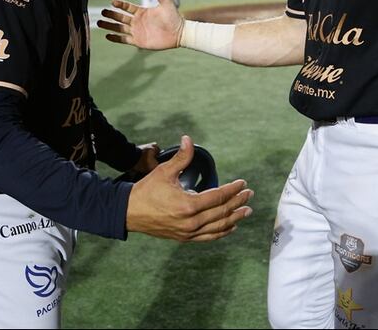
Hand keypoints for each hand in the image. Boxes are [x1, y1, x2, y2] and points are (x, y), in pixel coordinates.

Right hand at [98, 0, 183, 49]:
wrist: (179, 33)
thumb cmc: (174, 17)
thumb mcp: (166, 3)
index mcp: (142, 11)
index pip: (127, 7)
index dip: (120, 5)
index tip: (113, 2)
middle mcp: (137, 21)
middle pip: (120, 17)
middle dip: (111, 15)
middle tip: (102, 12)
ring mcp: (137, 31)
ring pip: (119, 28)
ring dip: (109, 25)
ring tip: (99, 22)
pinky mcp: (138, 41)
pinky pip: (124, 39)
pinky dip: (115, 38)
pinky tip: (107, 35)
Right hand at [125, 135, 252, 241]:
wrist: (129, 213)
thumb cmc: (146, 191)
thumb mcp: (164, 171)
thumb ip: (181, 157)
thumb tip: (189, 139)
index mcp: (188, 205)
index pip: (218, 196)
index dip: (233, 189)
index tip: (242, 183)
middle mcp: (191, 222)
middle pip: (222, 212)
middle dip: (238, 202)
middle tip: (249, 194)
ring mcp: (188, 232)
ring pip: (218, 227)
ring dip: (234, 218)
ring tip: (246, 211)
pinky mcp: (184, 238)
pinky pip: (209, 237)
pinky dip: (222, 232)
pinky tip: (231, 226)